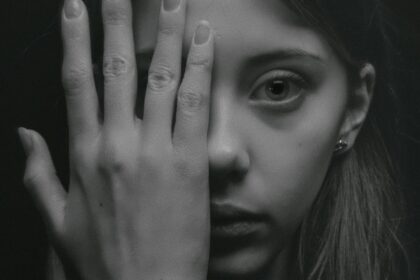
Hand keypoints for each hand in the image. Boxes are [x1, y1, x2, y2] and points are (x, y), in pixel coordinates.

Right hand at [18, 0, 213, 278]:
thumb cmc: (104, 261)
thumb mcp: (58, 221)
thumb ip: (38, 174)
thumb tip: (25, 135)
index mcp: (83, 155)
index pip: (76, 82)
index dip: (75, 40)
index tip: (75, 8)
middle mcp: (117, 145)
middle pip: (116, 69)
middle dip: (117, 22)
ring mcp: (155, 150)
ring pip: (160, 77)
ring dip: (166, 34)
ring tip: (173, 2)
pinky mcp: (189, 162)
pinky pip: (193, 103)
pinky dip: (198, 66)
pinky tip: (203, 38)